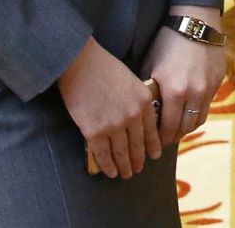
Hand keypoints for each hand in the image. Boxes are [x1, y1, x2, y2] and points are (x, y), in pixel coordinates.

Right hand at [56, 36, 161, 178]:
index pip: (151, 131)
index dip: (152, 147)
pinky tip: (110, 172)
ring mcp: (114, 126)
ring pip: (122, 153)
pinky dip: (107, 165)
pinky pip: (103, 155)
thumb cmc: (103, 66)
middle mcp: (132, 116)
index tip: (153, 156)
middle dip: (138, 160)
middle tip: (137, 169)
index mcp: (144, 101)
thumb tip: (136, 121)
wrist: (80, 62)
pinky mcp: (94, 132)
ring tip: (125, 173)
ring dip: (124, 166)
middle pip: (137, 145)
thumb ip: (136, 101)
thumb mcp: (130, 81)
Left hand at [141, 11, 226, 145]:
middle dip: (173, 136)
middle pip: (185, 128)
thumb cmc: (167, 40)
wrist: (196, 21)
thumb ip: (150, 90)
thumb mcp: (152, 65)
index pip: (168, 127)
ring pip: (199, 119)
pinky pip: (208, 104)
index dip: (160, 138)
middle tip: (164, 140)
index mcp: (174, 91)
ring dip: (187, 127)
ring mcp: (209, 88)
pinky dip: (197, 111)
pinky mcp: (218, 82)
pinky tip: (188, 110)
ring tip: (177, 128)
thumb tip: (143, 111)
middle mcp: (194, 93)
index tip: (153, 142)